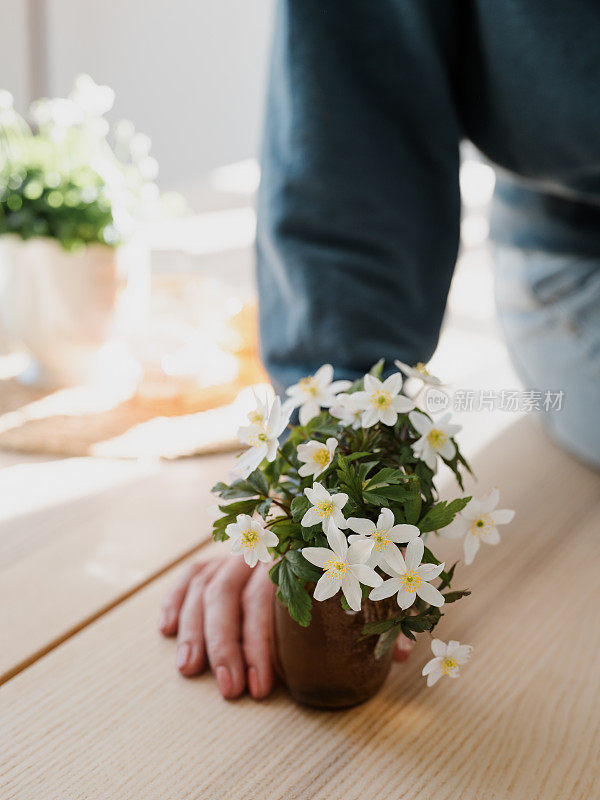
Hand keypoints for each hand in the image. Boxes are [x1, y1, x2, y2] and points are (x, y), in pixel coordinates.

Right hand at [159, 556, 413, 699]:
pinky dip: (174, 601)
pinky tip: (165, 632)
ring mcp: (235, 554)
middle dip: (227, 645)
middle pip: (230, 594)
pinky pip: (188, 576)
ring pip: (205, 588)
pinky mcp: (215, 559)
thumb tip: (399, 654)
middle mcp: (260, 552)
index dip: (262, 642)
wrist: (320, 514)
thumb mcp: (363, 585)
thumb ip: (377, 615)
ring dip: (196, 631)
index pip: (269, 598)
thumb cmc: (341, 565)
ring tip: (191, 671)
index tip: (264, 685)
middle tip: (230, 690)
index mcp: (296, 557)